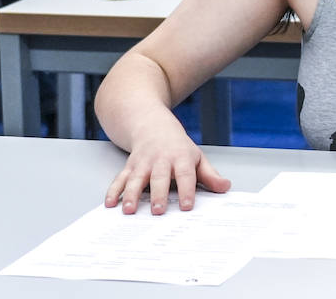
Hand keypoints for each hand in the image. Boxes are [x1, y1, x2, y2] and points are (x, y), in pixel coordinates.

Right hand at [103, 125, 230, 214]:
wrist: (152, 125)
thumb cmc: (177, 146)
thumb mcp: (197, 157)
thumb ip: (209, 175)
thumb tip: (225, 187)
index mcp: (180, 158)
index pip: (185, 174)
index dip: (187, 190)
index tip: (187, 206)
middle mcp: (160, 160)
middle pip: (159, 177)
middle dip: (158, 194)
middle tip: (158, 211)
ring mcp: (142, 163)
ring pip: (136, 178)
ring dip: (131, 194)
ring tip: (129, 210)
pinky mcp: (128, 167)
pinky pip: (119, 178)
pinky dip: (113, 191)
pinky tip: (110, 203)